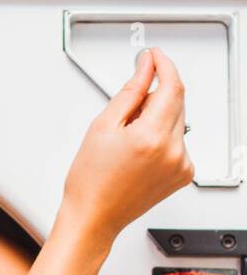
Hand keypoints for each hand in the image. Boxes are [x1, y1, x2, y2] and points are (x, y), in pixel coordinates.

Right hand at [60, 45, 193, 253]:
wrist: (94, 216)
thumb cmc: (91, 181)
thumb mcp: (104, 126)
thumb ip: (131, 91)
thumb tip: (145, 67)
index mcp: (152, 137)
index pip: (172, 86)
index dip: (163, 65)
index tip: (154, 57)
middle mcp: (173, 152)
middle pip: (176, 101)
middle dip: (155, 95)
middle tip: (128, 109)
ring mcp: (181, 165)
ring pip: (178, 121)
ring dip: (158, 117)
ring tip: (129, 138)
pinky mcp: (183, 174)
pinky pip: (178, 141)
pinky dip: (162, 137)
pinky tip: (139, 151)